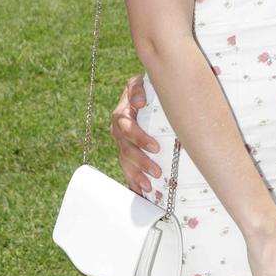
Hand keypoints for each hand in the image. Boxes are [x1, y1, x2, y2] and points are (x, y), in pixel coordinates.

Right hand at [109, 75, 160, 193]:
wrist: (141, 94)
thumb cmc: (144, 89)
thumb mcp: (140, 83)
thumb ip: (138, 90)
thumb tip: (138, 102)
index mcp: (121, 115)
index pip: (128, 129)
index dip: (140, 139)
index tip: (154, 147)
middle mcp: (119, 131)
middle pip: (126, 150)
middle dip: (141, 163)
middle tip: (156, 172)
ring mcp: (121, 143)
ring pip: (125, 162)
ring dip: (136, 176)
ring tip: (148, 187)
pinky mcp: (127, 152)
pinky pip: (127, 169)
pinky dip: (133, 182)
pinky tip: (140, 192)